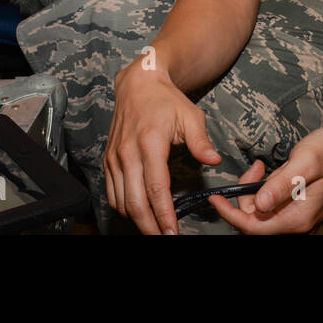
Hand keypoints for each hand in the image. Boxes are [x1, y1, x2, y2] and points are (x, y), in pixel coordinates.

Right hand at [104, 60, 221, 233]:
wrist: (138, 84)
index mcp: (150, 143)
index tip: (173, 232)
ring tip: (155, 228)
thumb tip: (214, 160)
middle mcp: (128, 153)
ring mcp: (115, 157)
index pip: (156, 188)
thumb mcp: (190, 116)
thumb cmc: (166, 101)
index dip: (165, 215)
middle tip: (165, 238)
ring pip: (121, 201)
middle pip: (135, 202)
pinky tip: (138, 212)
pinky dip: (123, 207)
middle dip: (150, 226)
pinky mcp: (108, 160)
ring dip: (137, 220)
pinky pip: (111, 193)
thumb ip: (201, 141)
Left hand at [209, 128, 322, 233]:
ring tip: (266, 168)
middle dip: (247, 194)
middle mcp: (296, 223)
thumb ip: (281, 184)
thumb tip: (260, 205)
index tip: (215, 199)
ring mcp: (295, 218)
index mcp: (297, 219)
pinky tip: (272, 173)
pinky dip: (264, 189)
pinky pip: (269, 205)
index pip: (254, 228)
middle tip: (257, 168)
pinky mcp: (293, 209)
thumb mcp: (305, 162)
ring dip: (255, 190)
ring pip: (260, 212)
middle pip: (254, 221)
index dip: (231, 214)